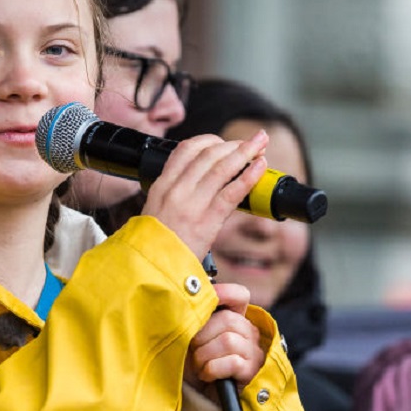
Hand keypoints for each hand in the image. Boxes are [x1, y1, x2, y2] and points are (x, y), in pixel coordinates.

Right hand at [141, 130, 268, 259]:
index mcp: (162, 185)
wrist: (150, 270)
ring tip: (261, 144)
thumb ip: (174, 195)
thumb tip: (197, 183)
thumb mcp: (154, 212)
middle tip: (252, 142)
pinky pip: (232, 191)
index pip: (185, 149)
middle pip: (208, 153)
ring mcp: (192, 203)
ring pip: (222, 167)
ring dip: (245, 152)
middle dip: (233, 144)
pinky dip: (249, 176)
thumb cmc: (154, 247)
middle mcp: (176, 189)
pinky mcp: (207, 220)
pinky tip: (260, 167)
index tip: (223, 142)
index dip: (209, 140)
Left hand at [184, 282, 262, 390]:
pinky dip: (212, 369)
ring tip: (199, 365)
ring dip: (205, 355)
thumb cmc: (199, 366)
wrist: (206, 398)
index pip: (239, 295)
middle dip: (202, 336)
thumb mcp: (196, 341)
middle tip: (194, 351)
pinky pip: (231, 362)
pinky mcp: (251, 371)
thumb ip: (197, 322)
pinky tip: (207, 375)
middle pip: (227, 320)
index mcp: (236, 319)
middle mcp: (249, 332)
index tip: (205, 299)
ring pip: (228, 341)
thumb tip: (186, 304)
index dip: (223, 292)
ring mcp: (253, 352)